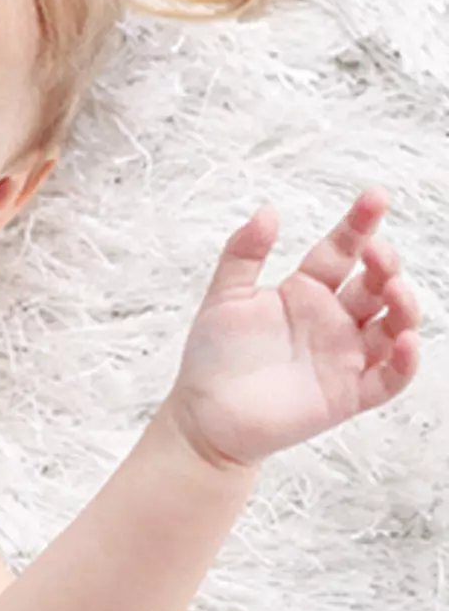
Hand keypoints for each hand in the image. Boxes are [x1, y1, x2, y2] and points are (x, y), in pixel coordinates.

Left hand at [168, 190, 421, 468]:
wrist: (205, 414)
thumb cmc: (214, 354)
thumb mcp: (224, 296)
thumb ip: (243, 253)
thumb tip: (269, 211)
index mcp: (305, 291)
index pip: (341, 251)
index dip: (358, 224)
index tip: (376, 196)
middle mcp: (332, 320)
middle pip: (373, 284)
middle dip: (383, 265)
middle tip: (376, 252)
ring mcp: (344, 356)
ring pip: (392, 327)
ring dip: (402, 307)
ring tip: (393, 290)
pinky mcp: (349, 394)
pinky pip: (388, 377)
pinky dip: (404, 361)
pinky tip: (404, 340)